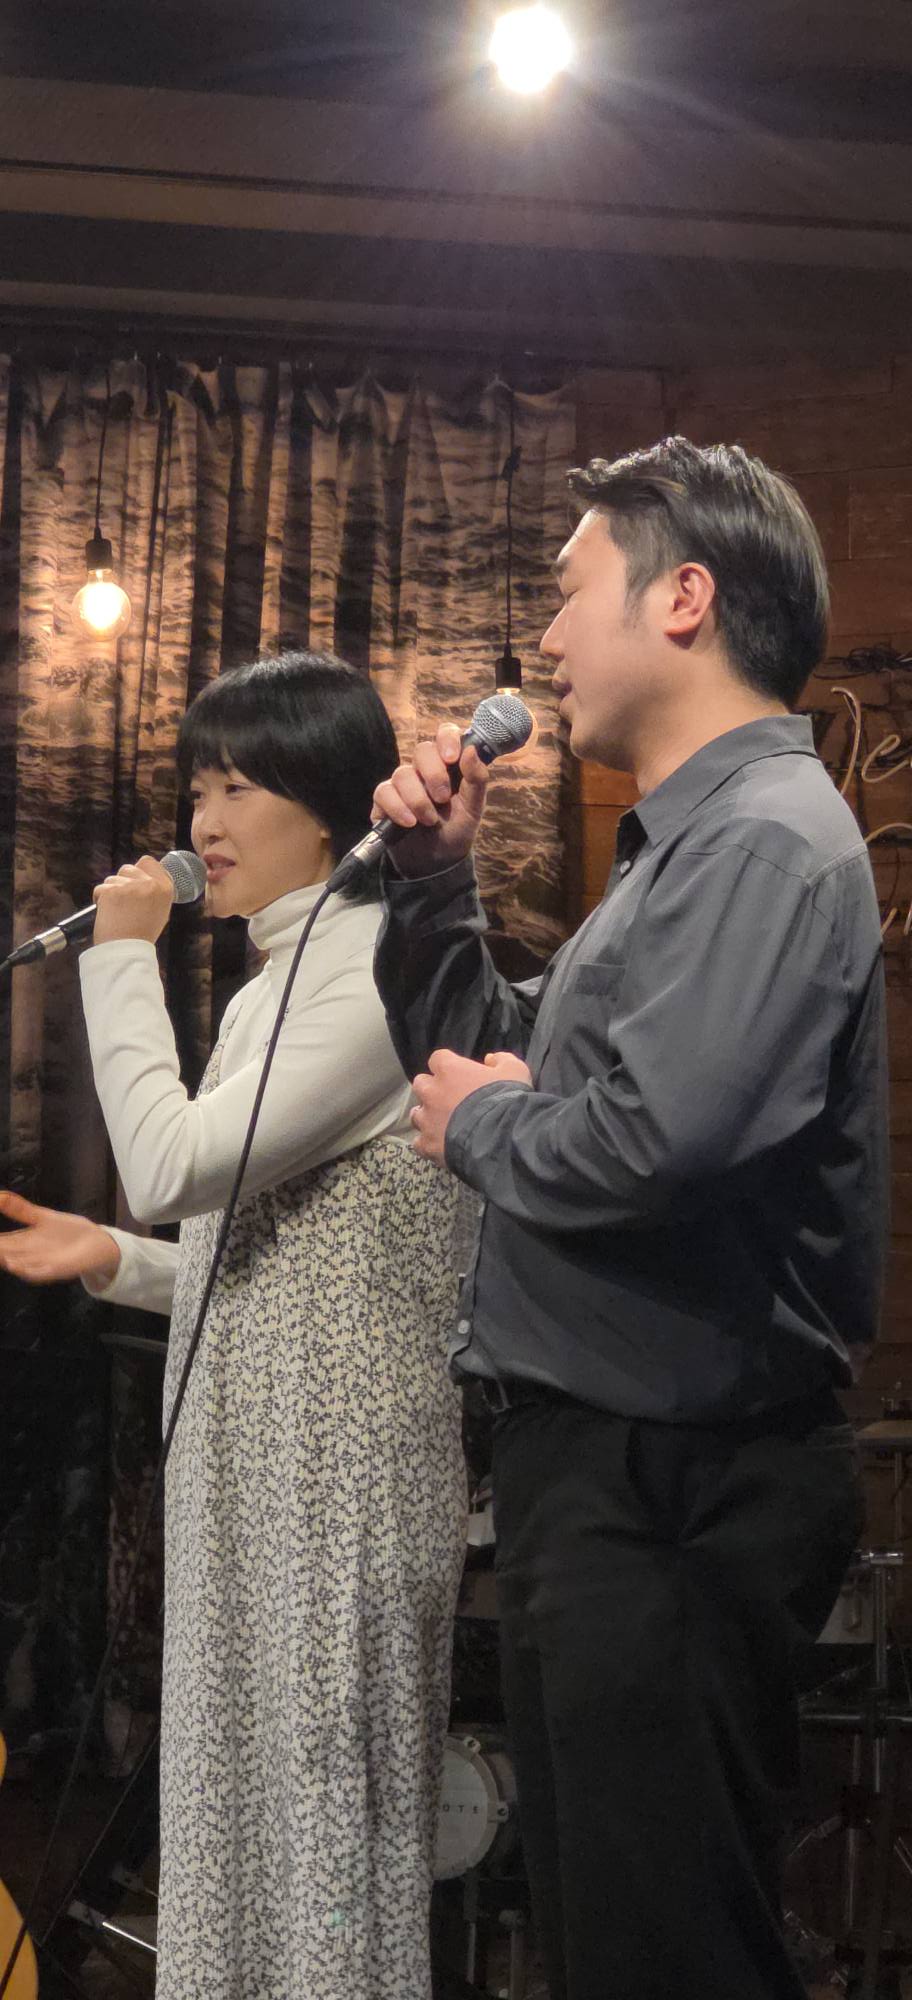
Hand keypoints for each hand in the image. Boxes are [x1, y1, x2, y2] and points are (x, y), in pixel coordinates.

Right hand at [0, 1190, 120, 1286]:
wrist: (96, 1242)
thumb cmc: (67, 1232)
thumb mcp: (41, 1216)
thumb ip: (19, 1208)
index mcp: (22, 1243)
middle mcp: (27, 1256)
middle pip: (4, 1254)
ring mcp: (41, 1264)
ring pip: (18, 1265)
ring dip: (6, 1261)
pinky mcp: (56, 1269)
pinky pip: (39, 1272)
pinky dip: (27, 1269)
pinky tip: (16, 1265)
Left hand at [92, 856, 175, 945]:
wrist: (127, 951)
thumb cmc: (141, 935)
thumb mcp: (160, 911)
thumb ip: (153, 892)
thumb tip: (142, 878)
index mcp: (165, 888)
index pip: (149, 862)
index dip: (139, 870)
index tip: (135, 881)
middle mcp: (150, 884)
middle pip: (128, 868)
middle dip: (123, 881)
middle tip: (124, 903)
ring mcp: (130, 886)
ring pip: (112, 878)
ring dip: (111, 891)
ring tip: (117, 912)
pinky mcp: (112, 891)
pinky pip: (100, 889)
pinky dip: (100, 900)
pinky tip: (108, 914)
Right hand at [371, 724, 490, 876]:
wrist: (437, 862)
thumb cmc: (456, 830)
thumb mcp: (473, 808)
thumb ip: (477, 779)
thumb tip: (472, 750)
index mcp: (449, 765)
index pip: (445, 734)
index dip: (447, 739)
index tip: (452, 758)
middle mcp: (424, 769)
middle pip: (422, 750)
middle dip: (434, 774)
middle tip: (443, 798)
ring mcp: (403, 783)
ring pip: (402, 773)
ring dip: (418, 799)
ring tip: (429, 821)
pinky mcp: (384, 800)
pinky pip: (384, 792)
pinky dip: (397, 808)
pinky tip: (409, 823)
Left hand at [411, 1048, 532, 1163]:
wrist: (501, 1138)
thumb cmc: (506, 1100)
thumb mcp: (515, 1071)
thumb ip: (502, 1060)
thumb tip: (490, 1059)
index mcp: (450, 1070)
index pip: (438, 1058)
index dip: (447, 1065)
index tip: (459, 1073)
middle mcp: (432, 1092)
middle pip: (421, 1083)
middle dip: (432, 1089)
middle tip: (449, 1097)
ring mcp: (428, 1119)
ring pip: (416, 1114)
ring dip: (427, 1115)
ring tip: (442, 1123)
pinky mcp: (428, 1144)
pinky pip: (419, 1142)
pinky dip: (428, 1142)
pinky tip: (440, 1145)